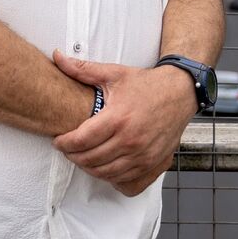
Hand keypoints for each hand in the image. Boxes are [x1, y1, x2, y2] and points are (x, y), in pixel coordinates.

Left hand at [51, 49, 196, 196]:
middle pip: (90, 160)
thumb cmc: (147, 85)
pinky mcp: (152, 163)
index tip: (58, 141)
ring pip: (105, 173)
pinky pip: (124, 180)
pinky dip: (109, 176)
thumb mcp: (114, 74)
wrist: (179, 93)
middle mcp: (130, 140)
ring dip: (88, 168)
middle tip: (68, 149)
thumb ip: (83, 69)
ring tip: (82, 156)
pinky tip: (103, 165)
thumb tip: (57, 57)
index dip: (64, 143)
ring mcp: (142, 155)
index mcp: (118, 118)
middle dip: (73, 156)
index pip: (81, 140)